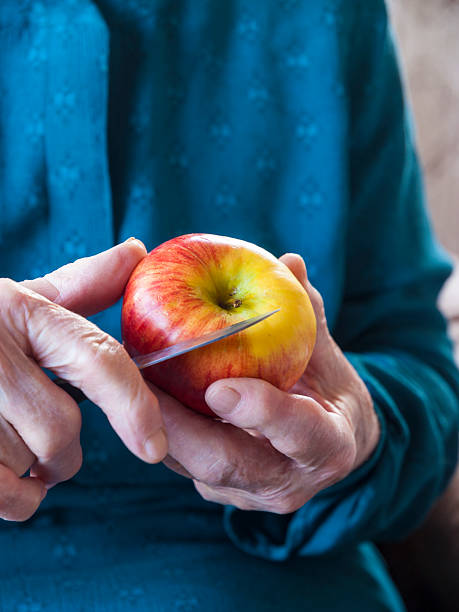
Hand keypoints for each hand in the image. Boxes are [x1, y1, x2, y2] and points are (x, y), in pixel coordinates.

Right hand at [0, 239, 166, 521]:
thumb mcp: (17, 302)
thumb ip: (80, 284)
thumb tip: (137, 252)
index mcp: (14, 311)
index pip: (94, 358)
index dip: (134, 406)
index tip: (154, 448)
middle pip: (59, 428)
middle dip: (63, 448)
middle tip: (45, 437)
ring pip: (28, 463)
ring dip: (32, 469)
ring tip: (9, 442)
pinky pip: (3, 496)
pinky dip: (16, 498)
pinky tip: (4, 474)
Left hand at [155, 253, 378, 512]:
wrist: (331, 441)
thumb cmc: (329, 389)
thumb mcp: (328, 352)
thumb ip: (309, 313)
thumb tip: (290, 261)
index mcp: (329, 445)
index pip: (300, 433)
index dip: (262, 413)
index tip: (219, 388)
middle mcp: (288, 481)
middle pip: (227, 464)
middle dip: (180, 427)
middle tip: (139, 383)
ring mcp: (250, 492)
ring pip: (193, 466)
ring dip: (157, 426)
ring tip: (124, 382)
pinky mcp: (221, 487)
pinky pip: (184, 461)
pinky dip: (158, 428)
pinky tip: (133, 393)